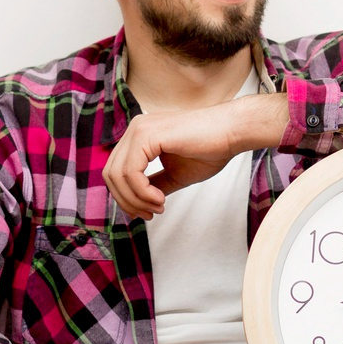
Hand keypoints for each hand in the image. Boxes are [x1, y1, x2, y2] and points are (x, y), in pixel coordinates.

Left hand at [105, 95, 287, 219]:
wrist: (232, 132)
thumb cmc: (211, 150)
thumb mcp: (175, 174)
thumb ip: (154, 185)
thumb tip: (138, 204)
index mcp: (140, 136)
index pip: (116, 171)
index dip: (126, 197)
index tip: (148, 212)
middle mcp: (135, 129)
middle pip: (111, 174)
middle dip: (128, 201)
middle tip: (150, 214)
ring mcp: (139, 130)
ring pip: (117, 175)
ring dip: (137, 199)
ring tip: (159, 206)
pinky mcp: (146, 135)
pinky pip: (131, 173)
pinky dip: (142, 192)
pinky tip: (160, 199)